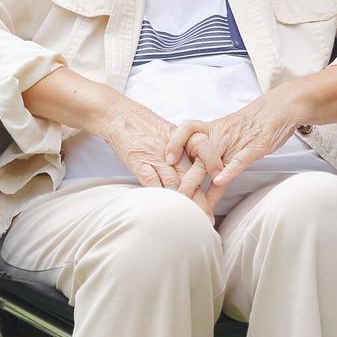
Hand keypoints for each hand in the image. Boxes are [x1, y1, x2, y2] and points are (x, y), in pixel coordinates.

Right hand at [98, 100, 214, 219]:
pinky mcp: (138, 162)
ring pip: (174, 182)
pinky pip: (151, 181)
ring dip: (182, 202)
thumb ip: (181, 153)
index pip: (202, 162)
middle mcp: (172, 151)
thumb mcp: (168, 135)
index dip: (210, 179)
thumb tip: (191, 176)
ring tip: (190, 220)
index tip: (216, 197)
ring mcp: (155, 157)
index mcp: (182, 143)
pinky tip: (165, 208)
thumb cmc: (144, 127)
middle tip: (207, 219)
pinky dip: (159, 194)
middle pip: (190, 178)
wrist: (120, 115)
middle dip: (199, 200)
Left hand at [164, 92, 303, 211]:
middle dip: (184, 179)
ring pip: (213, 162)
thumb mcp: (228, 132)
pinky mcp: (254, 147)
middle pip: (195, 154)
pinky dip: (229, 170)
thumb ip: (212, 148)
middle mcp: (220, 135)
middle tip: (177, 200)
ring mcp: (236, 141)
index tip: (168, 161)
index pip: (187, 129)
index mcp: (213, 129)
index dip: (175, 142)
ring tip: (195, 206)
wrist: (280, 108)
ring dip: (203, 185)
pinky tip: (220, 182)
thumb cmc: (253, 123)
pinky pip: (239, 160)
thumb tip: (197, 170)